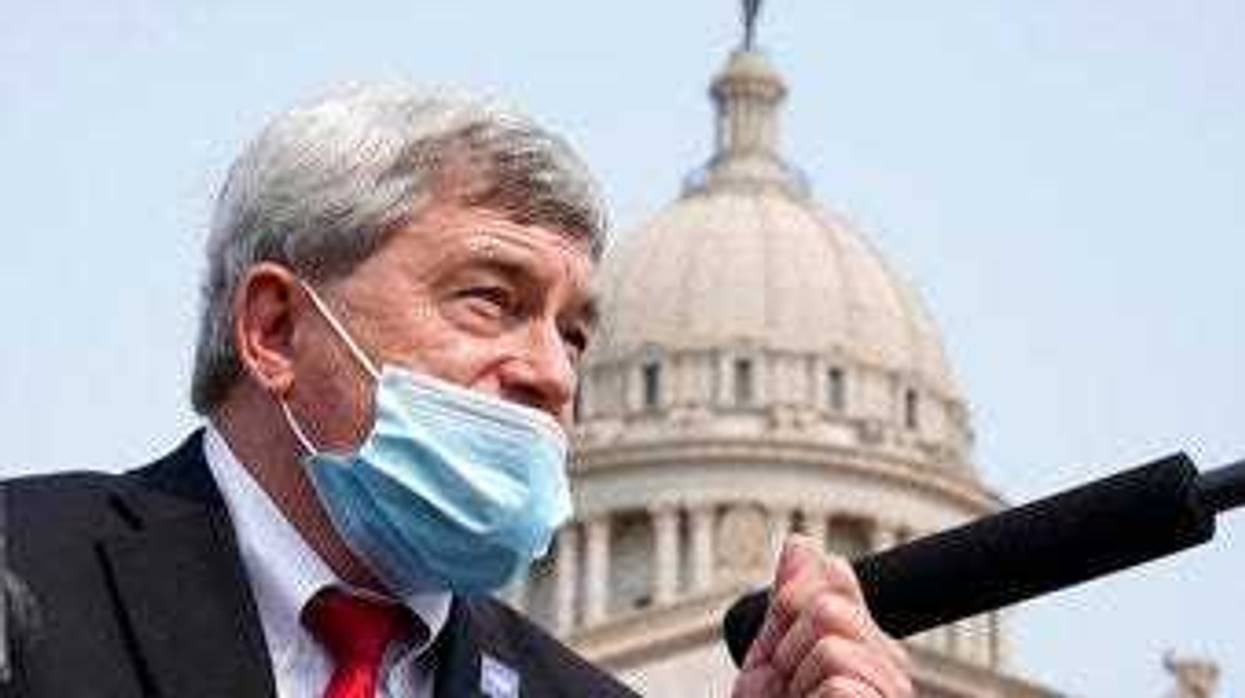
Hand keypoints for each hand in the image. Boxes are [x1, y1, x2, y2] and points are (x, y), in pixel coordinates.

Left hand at [730, 535, 912, 697]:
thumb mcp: (770, 665)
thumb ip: (787, 606)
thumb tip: (800, 542)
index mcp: (865, 644)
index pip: (833, 577)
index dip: (788, 608)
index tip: (782, 654)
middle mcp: (888, 665)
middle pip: (827, 604)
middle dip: (787, 648)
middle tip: (790, 692)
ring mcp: (891, 691)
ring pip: (831, 637)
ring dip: (797, 678)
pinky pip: (839, 676)